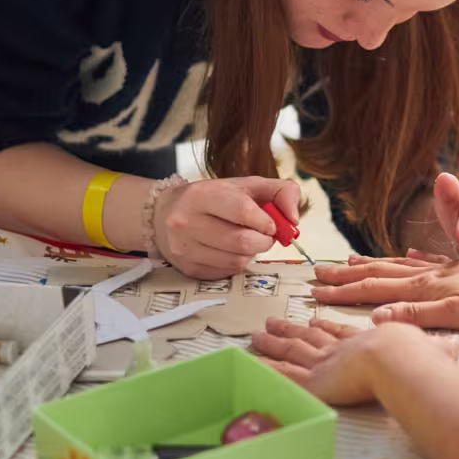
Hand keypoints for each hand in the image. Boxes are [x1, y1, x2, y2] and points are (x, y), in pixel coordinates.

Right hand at [153, 176, 299, 278]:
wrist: (164, 214)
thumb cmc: (214, 198)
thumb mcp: (248, 185)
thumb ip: (281, 192)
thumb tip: (294, 219)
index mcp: (201, 195)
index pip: (242, 210)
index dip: (265, 221)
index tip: (272, 225)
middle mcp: (186, 221)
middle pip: (241, 241)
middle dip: (263, 241)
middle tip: (265, 236)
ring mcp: (184, 248)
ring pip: (236, 261)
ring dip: (252, 254)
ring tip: (247, 241)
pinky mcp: (188, 268)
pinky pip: (226, 272)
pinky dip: (237, 263)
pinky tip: (231, 251)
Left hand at [251, 318, 458, 405]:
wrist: (401, 361)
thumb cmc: (421, 358)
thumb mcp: (436, 349)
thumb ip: (442, 347)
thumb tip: (455, 344)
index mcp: (368, 342)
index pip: (342, 333)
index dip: (328, 327)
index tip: (315, 320)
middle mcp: (342, 350)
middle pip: (311, 338)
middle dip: (292, 329)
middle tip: (275, 320)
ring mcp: (325, 364)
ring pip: (292, 351)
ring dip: (274, 342)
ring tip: (257, 334)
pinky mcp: (314, 382)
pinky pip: (283, 376)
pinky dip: (267, 368)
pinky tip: (252, 363)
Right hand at [308, 246, 458, 329]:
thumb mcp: (456, 315)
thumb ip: (416, 315)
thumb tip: (378, 319)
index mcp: (423, 287)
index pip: (374, 289)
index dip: (344, 291)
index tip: (316, 292)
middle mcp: (426, 275)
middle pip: (378, 273)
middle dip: (346, 276)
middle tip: (318, 275)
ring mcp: (441, 271)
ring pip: (396, 265)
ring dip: (369, 265)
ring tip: (348, 261)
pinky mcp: (456, 270)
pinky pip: (423, 262)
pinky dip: (407, 258)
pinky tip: (406, 254)